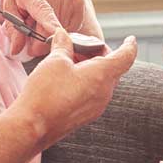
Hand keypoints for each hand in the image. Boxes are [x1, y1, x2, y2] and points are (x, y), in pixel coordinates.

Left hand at [1, 0, 102, 57]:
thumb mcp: (10, 1)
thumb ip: (12, 27)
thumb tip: (16, 49)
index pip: (43, 11)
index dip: (50, 24)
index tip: (56, 33)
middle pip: (49, 33)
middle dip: (38, 41)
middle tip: (32, 28)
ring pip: (61, 34)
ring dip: (51, 34)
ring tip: (43, 20)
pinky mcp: (81, 4)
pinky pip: (71, 29)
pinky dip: (62, 29)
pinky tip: (55, 18)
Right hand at [16, 27, 136, 149]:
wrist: (32, 126)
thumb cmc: (46, 92)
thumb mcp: (55, 61)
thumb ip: (63, 45)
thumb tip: (63, 35)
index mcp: (102, 76)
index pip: (125, 57)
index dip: (129, 46)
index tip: (130, 39)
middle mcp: (104, 93)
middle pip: (112, 69)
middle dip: (100, 55)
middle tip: (82, 46)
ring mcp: (96, 107)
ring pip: (102, 82)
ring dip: (91, 68)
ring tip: (70, 60)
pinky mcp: (85, 116)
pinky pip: (93, 94)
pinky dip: (87, 81)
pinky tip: (67, 78)